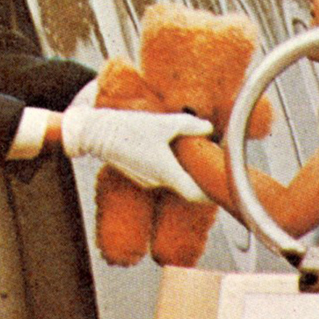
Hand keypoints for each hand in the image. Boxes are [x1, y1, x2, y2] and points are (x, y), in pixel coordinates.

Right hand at [60, 106, 212, 202]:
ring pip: (173, 180)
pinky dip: (170, 167)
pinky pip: (161, 175)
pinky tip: (171, 151)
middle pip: (185, 187)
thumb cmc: (129, 128)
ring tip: (192, 153)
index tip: (221, 190)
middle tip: (211, 166)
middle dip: (199, 178)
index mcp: (166, 173)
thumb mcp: (165, 123)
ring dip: (183, 170)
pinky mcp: (138, 175)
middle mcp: (156, 182)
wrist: (97, 133)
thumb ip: (190, 126)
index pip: (194, 195)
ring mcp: (146, 181)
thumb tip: (209, 128)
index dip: (210, 195)